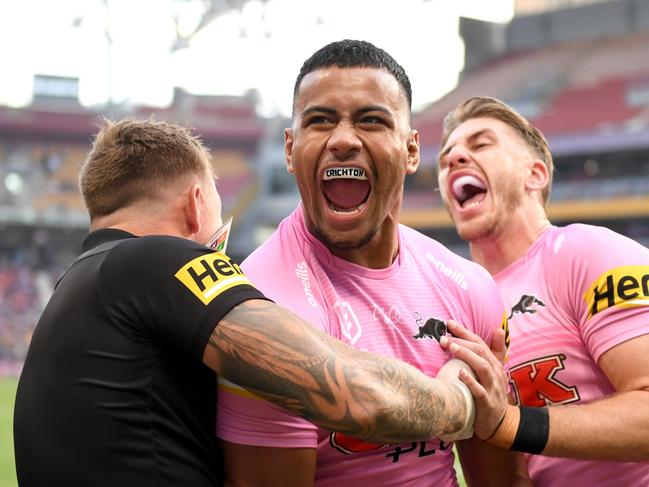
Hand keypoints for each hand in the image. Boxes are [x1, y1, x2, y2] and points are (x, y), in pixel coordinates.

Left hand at [440, 320, 508, 439]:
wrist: (499, 422)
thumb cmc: (491, 392)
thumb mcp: (495, 371)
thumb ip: (495, 350)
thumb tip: (498, 329)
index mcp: (494, 363)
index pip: (480, 343)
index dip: (465, 332)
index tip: (449, 323)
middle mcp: (495, 373)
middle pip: (480, 352)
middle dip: (462, 342)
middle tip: (444, 337)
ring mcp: (492, 387)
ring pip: (482, 367)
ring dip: (467, 356)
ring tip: (452, 348)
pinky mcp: (488, 403)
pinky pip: (480, 391)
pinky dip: (471, 381)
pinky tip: (460, 373)